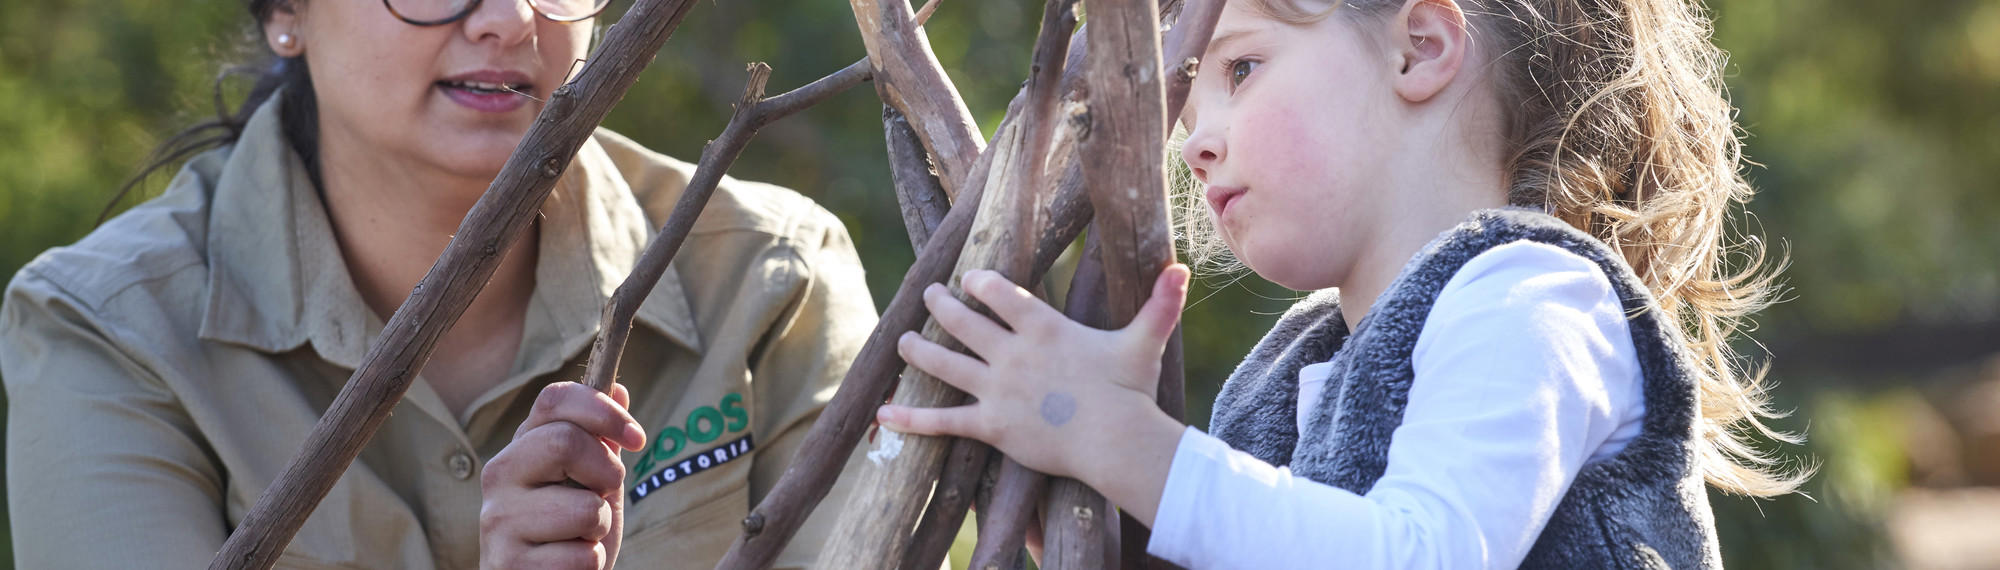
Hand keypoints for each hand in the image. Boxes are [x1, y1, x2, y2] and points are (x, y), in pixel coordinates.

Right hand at [481, 382, 645, 569]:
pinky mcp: (508, 563)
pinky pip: (581, 557)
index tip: (637, 438)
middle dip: (606, 474)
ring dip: (600, 528)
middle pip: (564, 442)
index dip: (603, 411)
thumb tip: (618, 389)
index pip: (554, 399)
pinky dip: (591, 563)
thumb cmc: (570, 531)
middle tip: (602, 496)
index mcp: (522, 447)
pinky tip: (567, 564)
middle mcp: (500, 475)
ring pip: (584, 509)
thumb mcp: (591, 481)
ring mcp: (498, 519)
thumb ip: (600, 441)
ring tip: (580, 537)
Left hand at [877, 265, 1190, 485]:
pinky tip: (883, 416)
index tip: (967, 278)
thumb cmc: (1130, 390)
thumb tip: (1182, 268)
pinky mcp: (990, 425)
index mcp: (1042, 327)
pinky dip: (910, 420)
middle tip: (929, 296)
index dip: (978, 282)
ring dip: (919, 352)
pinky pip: (942, 421)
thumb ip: (1159, 304)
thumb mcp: (1144, 341)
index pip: (998, 292)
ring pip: (943, 364)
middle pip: (962, 322)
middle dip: (940, 306)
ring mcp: (996, 389)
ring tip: (905, 341)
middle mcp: (1011, 353)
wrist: (1116, 439)